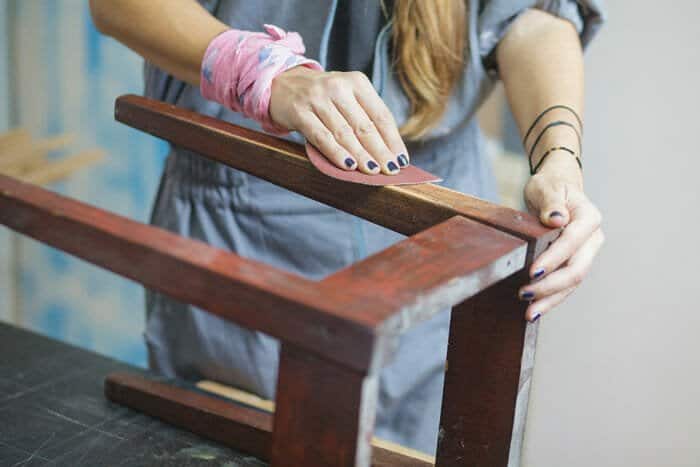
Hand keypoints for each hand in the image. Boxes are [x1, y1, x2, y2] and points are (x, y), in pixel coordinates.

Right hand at [269, 66, 408, 174]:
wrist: (281, 83)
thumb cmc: (322, 97)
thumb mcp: (346, 97)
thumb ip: (364, 118)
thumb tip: (388, 152)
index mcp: (357, 82)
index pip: (381, 115)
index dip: (393, 139)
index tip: (402, 159)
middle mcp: (338, 87)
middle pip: (365, 126)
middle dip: (380, 151)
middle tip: (391, 170)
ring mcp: (317, 98)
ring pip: (345, 133)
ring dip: (361, 155)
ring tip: (373, 172)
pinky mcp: (300, 112)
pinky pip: (322, 137)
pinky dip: (336, 153)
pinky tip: (348, 165)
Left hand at [519, 154, 604, 321]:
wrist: (557, 189)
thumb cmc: (551, 186)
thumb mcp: (547, 186)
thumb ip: (551, 201)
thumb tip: (556, 219)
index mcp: (589, 217)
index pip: (572, 241)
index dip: (553, 258)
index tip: (533, 271)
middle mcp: (592, 239)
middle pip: (576, 268)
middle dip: (551, 285)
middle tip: (524, 293)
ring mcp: (586, 254)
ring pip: (572, 282)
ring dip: (551, 299)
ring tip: (529, 312)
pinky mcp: (575, 264)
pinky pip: (566, 286)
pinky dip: (551, 299)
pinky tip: (535, 310)